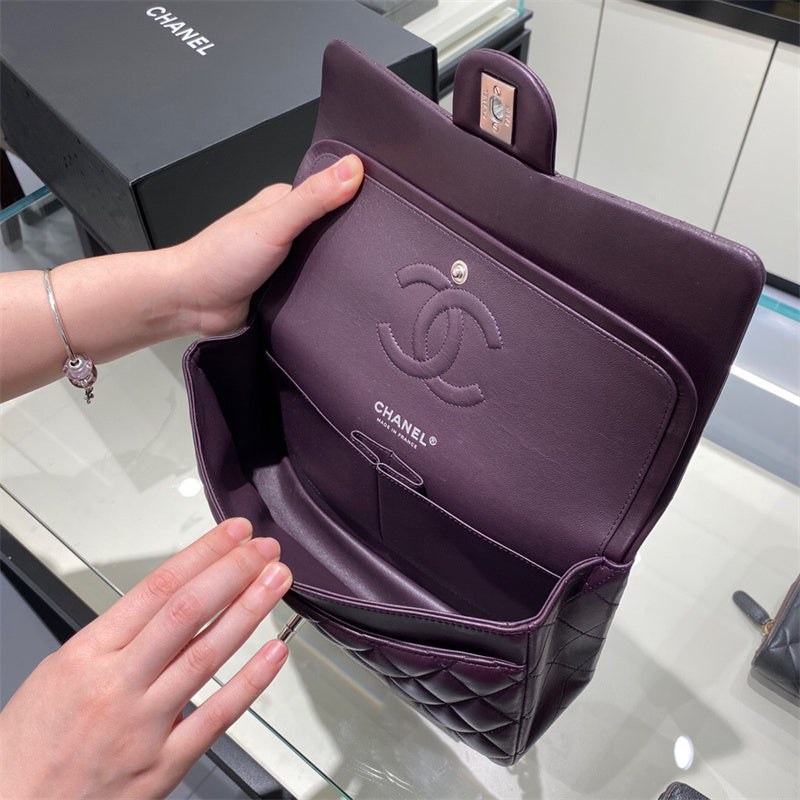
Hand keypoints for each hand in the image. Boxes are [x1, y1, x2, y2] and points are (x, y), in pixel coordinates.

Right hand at [0, 518, 291, 799]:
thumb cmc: (30, 745)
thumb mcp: (61, 671)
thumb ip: (118, 639)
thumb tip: (173, 604)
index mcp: (87, 655)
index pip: (157, 587)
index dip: (203, 554)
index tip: (233, 535)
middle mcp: (116, 685)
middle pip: (186, 613)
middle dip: (233, 572)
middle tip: (263, 550)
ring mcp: (141, 726)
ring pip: (205, 655)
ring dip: (249, 612)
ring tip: (276, 582)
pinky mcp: (161, 765)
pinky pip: (215, 717)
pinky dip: (250, 682)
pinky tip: (274, 652)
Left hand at [175, 153, 363, 336]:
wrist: (191, 305)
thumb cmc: (220, 259)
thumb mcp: (274, 222)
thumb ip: (313, 198)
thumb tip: (353, 167)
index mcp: (284, 203)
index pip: (333, 193)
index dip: (358, 197)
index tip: (386, 204)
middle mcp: (286, 229)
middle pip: (333, 230)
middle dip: (352, 240)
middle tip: (380, 249)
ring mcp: (287, 261)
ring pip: (327, 262)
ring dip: (338, 271)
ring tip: (364, 275)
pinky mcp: (286, 290)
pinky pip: (316, 289)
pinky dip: (326, 293)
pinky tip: (338, 296)